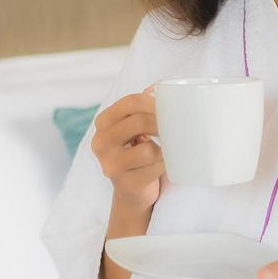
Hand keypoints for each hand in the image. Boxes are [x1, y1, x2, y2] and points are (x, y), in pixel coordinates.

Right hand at [92, 82, 165, 211]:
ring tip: (167, 150)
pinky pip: (154, 168)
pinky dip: (165, 165)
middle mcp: (100, 142)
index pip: (130, 102)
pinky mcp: (124, 183)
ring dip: (165, 149)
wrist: (132, 193)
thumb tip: (160, 85)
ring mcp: (110, 164)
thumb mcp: (135, 128)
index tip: (171, 106)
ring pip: (148, 149)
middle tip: (176, 127)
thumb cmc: (137, 154)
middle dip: (163, 123)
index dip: (154, 102)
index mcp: (103, 123)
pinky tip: (165, 165)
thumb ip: (143, 107)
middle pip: (139, 122)